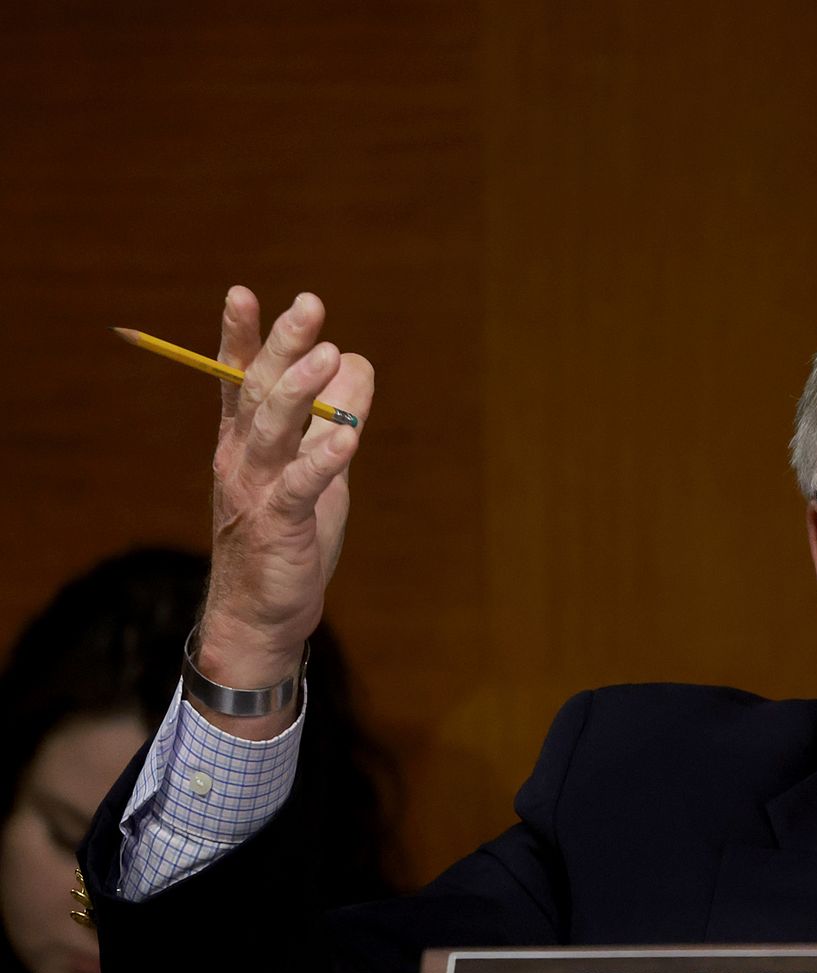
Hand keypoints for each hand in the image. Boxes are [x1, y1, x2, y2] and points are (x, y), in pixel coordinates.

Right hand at [194, 288, 373, 736]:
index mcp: (244, 439)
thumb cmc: (289, 532)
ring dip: (300, 389)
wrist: (261, 611)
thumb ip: (330, 415)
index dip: (240, 336)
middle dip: (283, 344)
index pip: (237, 377)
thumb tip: (354, 359)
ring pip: (273, 428)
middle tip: (309, 304)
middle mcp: (241, 456)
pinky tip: (346, 439)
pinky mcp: (279, 524)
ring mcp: (256, 488)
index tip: (241, 292)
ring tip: (328, 353)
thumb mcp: (314, 465)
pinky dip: (323, 460)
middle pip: (259, 389)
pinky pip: (300, 486)